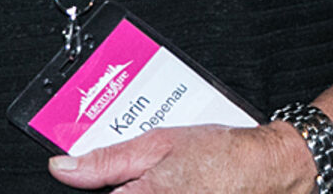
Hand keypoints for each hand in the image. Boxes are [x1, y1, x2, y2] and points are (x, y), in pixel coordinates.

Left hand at [48, 122, 311, 193]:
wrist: (269, 170)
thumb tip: (63, 167)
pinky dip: (160, 193)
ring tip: (166, 179)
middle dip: (122, 188)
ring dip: (139, 190)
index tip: (105, 181)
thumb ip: (107, 159)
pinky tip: (179, 185)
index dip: (88, 189)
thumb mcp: (161, 143)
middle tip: (146, 176)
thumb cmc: (222, 154)